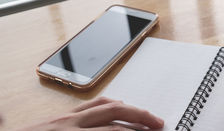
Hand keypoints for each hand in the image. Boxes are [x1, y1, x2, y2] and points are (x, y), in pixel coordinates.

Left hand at [17, 97, 163, 130]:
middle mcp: (69, 123)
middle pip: (113, 112)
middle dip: (140, 116)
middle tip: (158, 123)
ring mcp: (64, 117)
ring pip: (104, 104)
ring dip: (128, 109)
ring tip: (144, 116)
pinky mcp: (59, 116)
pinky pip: (90, 105)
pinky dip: (110, 105)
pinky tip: (117, 109)